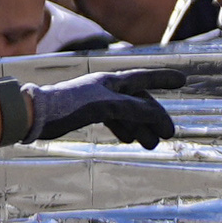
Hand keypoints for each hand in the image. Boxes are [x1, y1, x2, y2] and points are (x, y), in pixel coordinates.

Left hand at [28, 72, 175, 149]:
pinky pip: (115, 120)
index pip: (145, 77)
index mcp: (113, 81)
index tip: (183, 80)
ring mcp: (98, 101)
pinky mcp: (88, 113)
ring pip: (128, 114)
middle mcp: (107, 89)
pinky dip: (125, 129)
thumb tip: (158, 116)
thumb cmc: (70, 105)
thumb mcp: (107, 106)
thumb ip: (135, 110)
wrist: (38, 114)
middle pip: (139, 101)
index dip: (164, 79)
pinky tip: (128, 139)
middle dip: (154, 117)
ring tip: (151, 145)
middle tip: (167, 135)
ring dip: (141, 128)